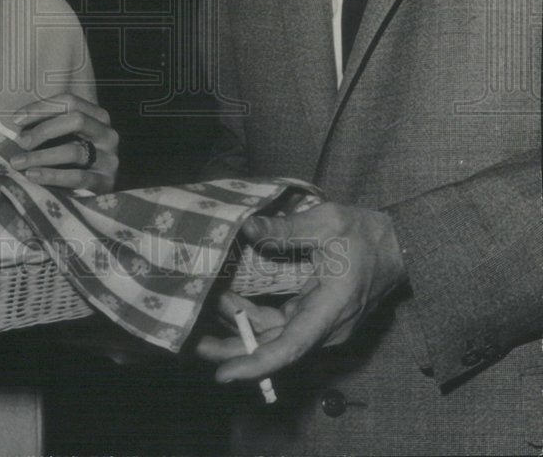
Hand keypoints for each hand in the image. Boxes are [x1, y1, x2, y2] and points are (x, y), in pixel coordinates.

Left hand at [9, 93, 117, 192]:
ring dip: (40, 156)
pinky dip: (51, 175)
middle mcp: (107, 134)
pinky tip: (32, 175)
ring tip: (18, 162)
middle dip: (44, 130)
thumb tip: (16, 122)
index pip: (69, 101)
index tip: (16, 119)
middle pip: (76, 120)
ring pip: (73, 151)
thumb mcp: (64, 137)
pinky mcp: (105, 182)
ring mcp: (109, 158)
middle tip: (21, 142)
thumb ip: (47, 125)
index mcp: (97, 116)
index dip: (41, 107)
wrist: (93, 193)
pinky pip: (76, 177)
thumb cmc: (72, 159)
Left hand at [197, 203, 406, 381]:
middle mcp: (326, 327)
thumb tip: (247, 228)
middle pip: (275, 349)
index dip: (255, 363)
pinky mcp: (317, 318)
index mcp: (332, 308)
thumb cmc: (367, 234)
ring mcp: (322, 325)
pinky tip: (233, 303)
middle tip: (195, 343)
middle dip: (235, 348)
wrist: (401, 246)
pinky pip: (282, 327)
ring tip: (209, 308)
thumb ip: (286, 229)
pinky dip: (256, 319)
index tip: (225, 374)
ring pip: (275, 339)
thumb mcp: (328, 221)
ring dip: (242, 329)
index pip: (290, 347)